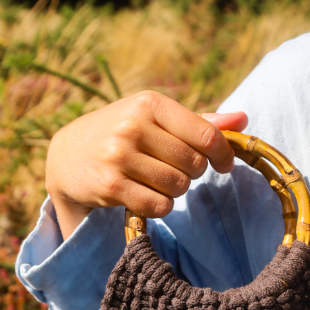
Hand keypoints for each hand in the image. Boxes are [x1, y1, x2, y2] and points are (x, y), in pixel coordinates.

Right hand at [45, 90, 247, 238]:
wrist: (67, 157)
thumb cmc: (122, 134)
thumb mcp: (155, 119)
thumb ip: (198, 122)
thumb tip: (242, 119)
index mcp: (149, 103)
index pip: (205, 133)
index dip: (222, 154)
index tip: (223, 165)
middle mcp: (133, 125)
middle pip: (194, 164)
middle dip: (191, 173)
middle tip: (173, 170)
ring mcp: (119, 155)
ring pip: (178, 187)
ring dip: (174, 191)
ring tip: (155, 181)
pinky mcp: (110, 184)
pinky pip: (158, 205)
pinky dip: (159, 206)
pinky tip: (144, 196)